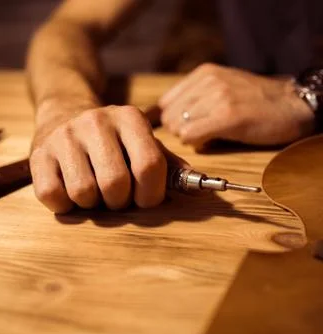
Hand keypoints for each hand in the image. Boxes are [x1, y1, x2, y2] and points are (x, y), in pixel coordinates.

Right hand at [30, 99, 171, 212]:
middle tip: (116, 194)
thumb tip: (205, 190)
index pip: (150, 167)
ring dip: (93, 203)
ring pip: (84, 193)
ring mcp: (64, 136)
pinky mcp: (38, 154)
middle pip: (116, 184)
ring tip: (94, 189)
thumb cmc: (112, 140)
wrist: (64, 115)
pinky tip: (70, 189)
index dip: (150, 194)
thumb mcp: (142, 143)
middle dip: (119, 201)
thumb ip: (171, 166)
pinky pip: (53, 196)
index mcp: (130, 118)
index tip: (143, 198)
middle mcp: (96, 121)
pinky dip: (66, 204)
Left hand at [159, 63, 314, 148]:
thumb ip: (193, 97)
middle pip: (168, 118)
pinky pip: (190, 136)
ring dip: (190, 138)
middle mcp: (207, 81)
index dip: (169, 121)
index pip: (164, 103)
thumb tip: (159, 118)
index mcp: (203, 73)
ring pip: (178, 128)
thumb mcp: (221, 87)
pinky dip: (198, 143)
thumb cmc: (254, 101)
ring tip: (210, 134)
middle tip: (199, 134)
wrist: (291, 105)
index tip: (181, 129)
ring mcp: (217, 97)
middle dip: (179, 131)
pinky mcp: (227, 115)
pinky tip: (212, 140)